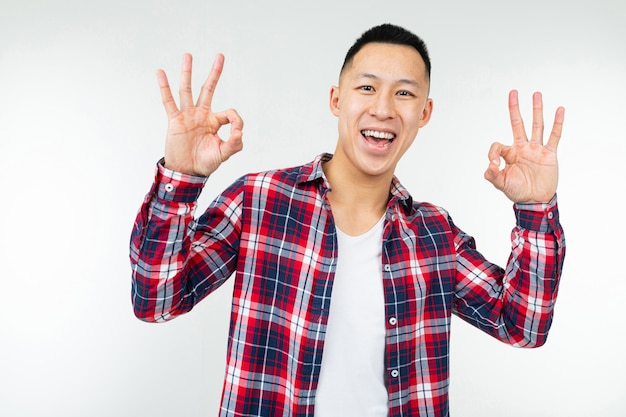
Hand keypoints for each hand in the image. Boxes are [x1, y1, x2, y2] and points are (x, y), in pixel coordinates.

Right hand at [157, 53, 243, 175]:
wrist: (187, 172)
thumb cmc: (205, 163)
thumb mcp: (224, 154)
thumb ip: (235, 143)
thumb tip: (240, 132)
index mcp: (215, 122)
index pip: (230, 113)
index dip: (237, 121)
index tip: (237, 133)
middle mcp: (201, 115)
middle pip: (208, 89)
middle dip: (215, 73)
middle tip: (220, 56)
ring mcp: (188, 116)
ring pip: (187, 90)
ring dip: (188, 72)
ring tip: (188, 55)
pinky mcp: (175, 120)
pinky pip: (168, 101)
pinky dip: (164, 87)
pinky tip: (160, 72)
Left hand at [484, 90, 564, 202]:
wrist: (535, 200)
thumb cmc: (517, 192)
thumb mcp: (501, 184)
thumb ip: (492, 175)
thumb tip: (490, 165)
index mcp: (509, 154)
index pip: (498, 145)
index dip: (493, 152)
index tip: (493, 165)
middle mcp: (522, 148)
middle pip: (518, 123)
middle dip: (514, 108)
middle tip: (513, 92)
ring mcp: (536, 149)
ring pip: (537, 125)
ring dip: (536, 110)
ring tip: (536, 94)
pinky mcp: (549, 154)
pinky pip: (554, 136)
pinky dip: (557, 123)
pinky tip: (559, 110)